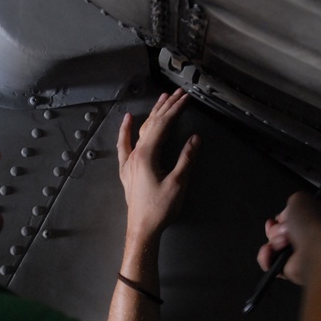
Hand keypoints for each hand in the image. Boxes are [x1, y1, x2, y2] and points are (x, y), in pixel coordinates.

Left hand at [117, 89, 198, 241]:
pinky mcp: (127, 169)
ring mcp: (129, 161)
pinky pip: (124, 144)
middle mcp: (135, 154)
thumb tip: (195, 138)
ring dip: (152, 114)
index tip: (186, 97)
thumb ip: (186, 159)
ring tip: (161, 99)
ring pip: (140, 131)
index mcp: (147, 155)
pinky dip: (125, 130)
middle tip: (178, 92)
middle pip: (151, 124)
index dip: (175, 109)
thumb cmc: (159, 209)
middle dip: (166, 107)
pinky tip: (127, 120)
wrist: (142, 228)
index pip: (163, 125)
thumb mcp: (178, 184)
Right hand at [257, 192, 320, 284]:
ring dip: (272, 241)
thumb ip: (292, 200)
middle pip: (279, 231)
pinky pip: (269, 261)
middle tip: (284, 231)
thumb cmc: (314, 228)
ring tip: (282, 243)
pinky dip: (266, 257)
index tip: (280, 218)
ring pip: (272, 245)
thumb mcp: (300, 199)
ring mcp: (297, 254)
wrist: (315, 253)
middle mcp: (306, 238)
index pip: (291, 218)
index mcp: (313, 221)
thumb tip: (287, 211)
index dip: (282, 217)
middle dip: (275, 229)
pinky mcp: (289, 268)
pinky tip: (270, 252)